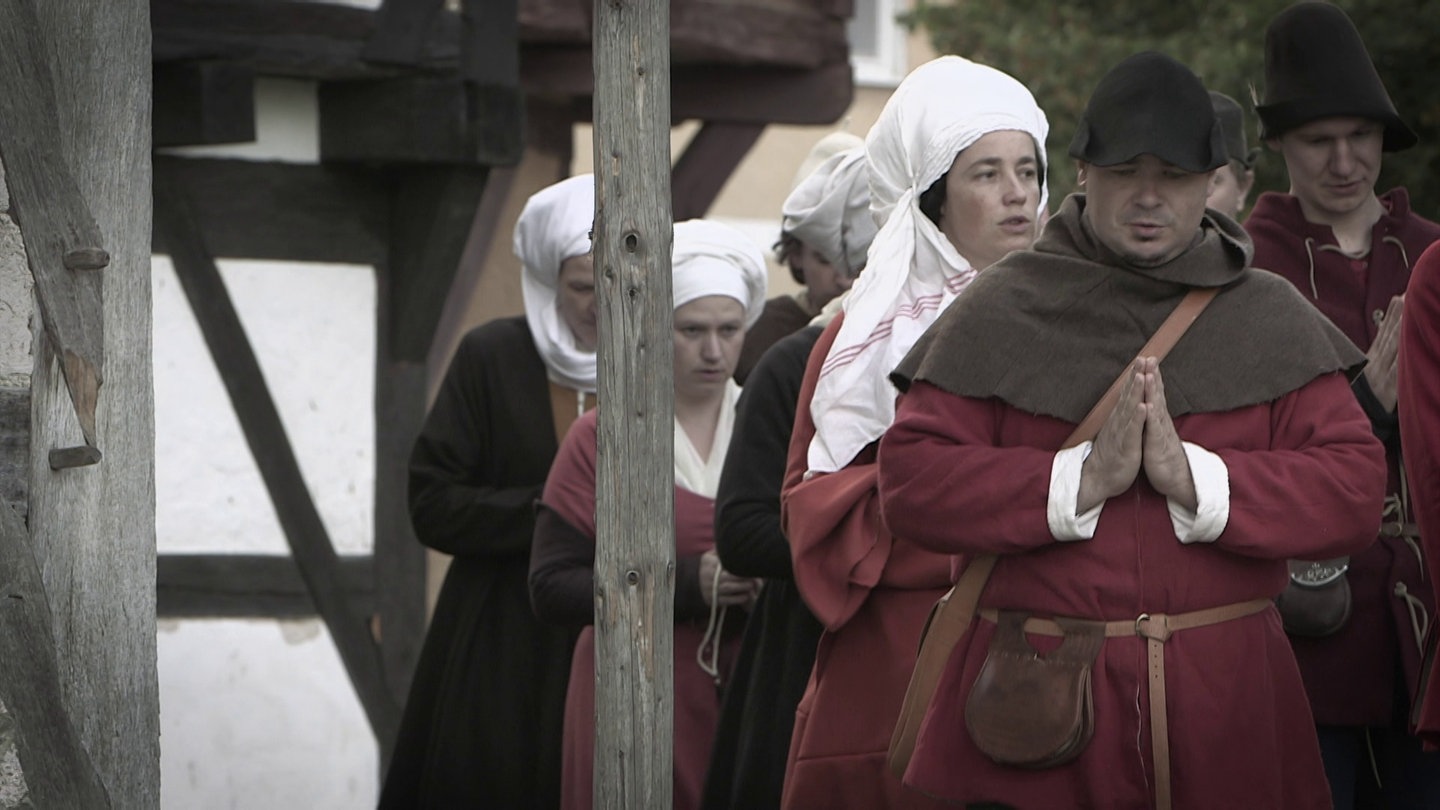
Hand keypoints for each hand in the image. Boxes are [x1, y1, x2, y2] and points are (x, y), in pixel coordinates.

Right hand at [699, 549, 760, 608]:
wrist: (698, 585)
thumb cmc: (711, 568)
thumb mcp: (712, 556)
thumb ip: (721, 549)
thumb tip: (732, 539)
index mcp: (707, 562)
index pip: (724, 562)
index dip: (738, 565)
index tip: (749, 565)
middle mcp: (706, 575)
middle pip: (727, 575)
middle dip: (742, 576)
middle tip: (753, 576)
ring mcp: (708, 589)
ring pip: (728, 588)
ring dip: (741, 587)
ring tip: (751, 585)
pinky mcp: (711, 601)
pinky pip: (726, 601)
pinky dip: (738, 599)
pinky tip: (746, 595)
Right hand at [1076, 357, 1146, 511]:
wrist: (1098, 479)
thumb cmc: (1110, 456)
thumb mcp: (1117, 433)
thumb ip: (1122, 417)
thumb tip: (1125, 403)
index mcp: (1120, 419)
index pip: (1128, 394)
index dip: (1135, 376)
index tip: (1143, 359)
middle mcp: (1119, 422)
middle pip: (1129, 395)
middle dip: (1136, 376)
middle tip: (1142, 358)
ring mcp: (1122, 433)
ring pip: (1130, 409)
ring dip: (1136, 392)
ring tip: (1142, 375)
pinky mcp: (1126, 447)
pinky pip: (1132, 430)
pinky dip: (1137, 418)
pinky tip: (1142, 406)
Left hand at [1140, 362, 1195, 509]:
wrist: (1175, 479)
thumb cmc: (1162, 455)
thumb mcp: (1155, 433)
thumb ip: (1154, 417)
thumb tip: (1151, 401)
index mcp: (1157, 418)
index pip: (1154, 393)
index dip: (1150, 375)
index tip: (1146, 357)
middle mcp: (1161, 422)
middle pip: (1156, 395)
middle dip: (1153, 375)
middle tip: (1150, 356)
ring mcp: (1161, 432)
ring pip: (1156, 408)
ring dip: (1153, 391)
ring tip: (1149, 375)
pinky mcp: (1158, 446)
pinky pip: (1154, 429)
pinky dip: (1151, 417)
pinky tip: (1148, 405)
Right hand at [1363, 294, 1402, 411]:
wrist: (1344, 423)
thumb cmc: (1354, 401)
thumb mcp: (1356, 378)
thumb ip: (1365, 361)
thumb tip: (1368, 342)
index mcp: (1368, 361)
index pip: (1382, 334)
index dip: (1391, 316)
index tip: (1399, 297)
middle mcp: (1375, 365)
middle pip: (1390, 336)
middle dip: (1401, 315)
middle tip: (1410, 294)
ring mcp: (1382, 376)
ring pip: (1394, 348)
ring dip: (1403, 328)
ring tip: (1412, 309)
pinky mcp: (1388, 390)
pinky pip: (1398, 369)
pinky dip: (1403, 354)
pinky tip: (1410, 341)